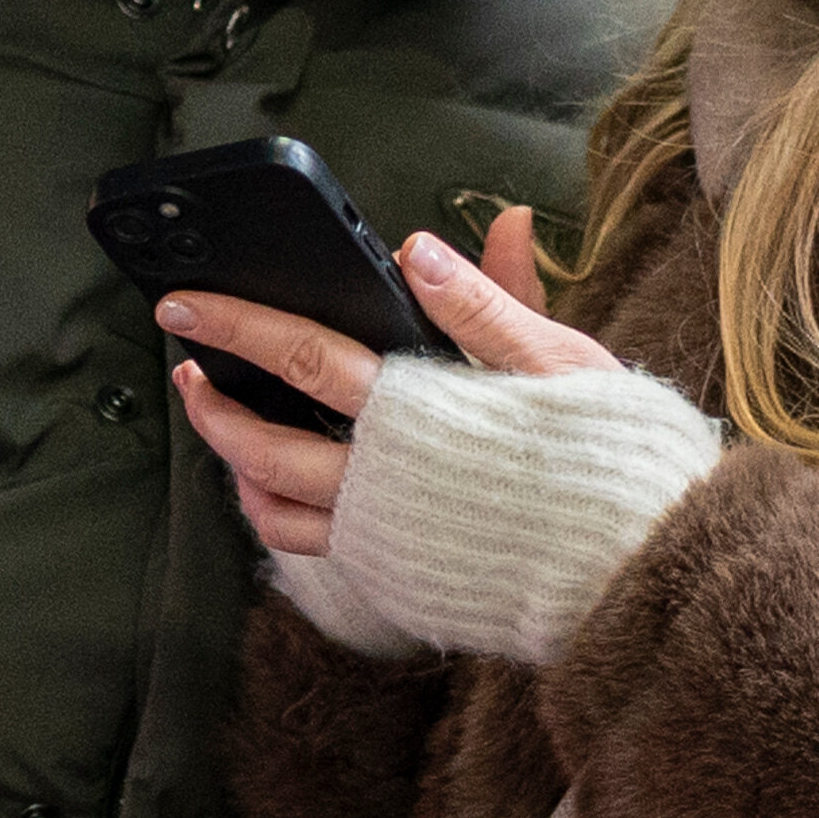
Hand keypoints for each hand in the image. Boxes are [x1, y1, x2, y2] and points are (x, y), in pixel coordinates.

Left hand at [161, 210, 623, 570]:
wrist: (636, 565)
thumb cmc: (607, 457)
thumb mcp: (560, 358)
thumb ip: (485, 299)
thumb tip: (418, 246)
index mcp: (418, 413)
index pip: (302, 353)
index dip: (237, 323)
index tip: (188, 300)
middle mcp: (385, 479)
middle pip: (265, 433)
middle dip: (211, 394)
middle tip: (181, 357)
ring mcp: (383, 533)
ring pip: (273, 499)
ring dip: (231, 453)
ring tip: (213, 415)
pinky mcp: (392, 571)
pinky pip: (305, 544)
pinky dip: (269, 512)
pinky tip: (263, 483)